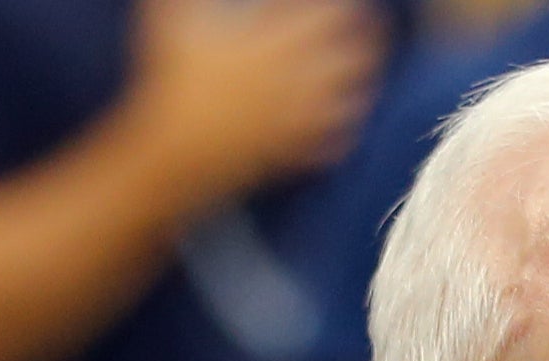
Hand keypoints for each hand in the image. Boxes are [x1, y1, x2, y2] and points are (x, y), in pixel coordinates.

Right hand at [119, 0, 378, 211]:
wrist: (175, 156)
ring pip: (347, 101)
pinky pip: (328, 144)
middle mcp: (295, 82)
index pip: (323, 18)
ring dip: (359, 84)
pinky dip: (339, 131)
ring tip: (364, 73)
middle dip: (367, 43)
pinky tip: (339, 124)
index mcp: (273, 46)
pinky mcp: (289, 152)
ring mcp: (296, 120)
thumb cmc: (173, 85)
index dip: (340, 8)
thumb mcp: (174, 26)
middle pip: (350, 60)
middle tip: (375, 32)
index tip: (351, 2)